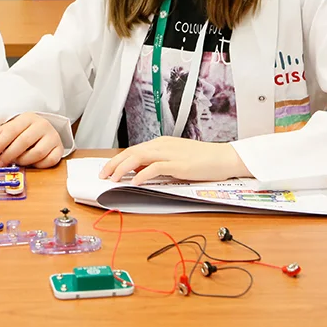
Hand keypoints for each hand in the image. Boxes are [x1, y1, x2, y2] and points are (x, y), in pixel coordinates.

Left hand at [0, 113, 63, 168]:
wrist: (48, 130)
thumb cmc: (27, 130)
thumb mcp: (13, 128)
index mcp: (29, 118)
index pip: (12, 130)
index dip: (0, 144)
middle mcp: (42, 125)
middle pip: (23, 142)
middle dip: (9, 155)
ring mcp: (53, 137)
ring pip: (37, 153)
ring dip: (23, 160)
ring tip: (16, 161)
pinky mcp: (59, 149)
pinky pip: (48, 161)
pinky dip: (38, 165)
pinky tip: (31, 163)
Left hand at [99, 137, 250, 184]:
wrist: (224, 158)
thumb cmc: (203, 160)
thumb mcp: (175, 159)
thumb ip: (157, 163)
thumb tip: (139, 171)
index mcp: (161, 143)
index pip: (133, 150)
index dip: (117, 160)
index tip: (107, 170)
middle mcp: (162, 145)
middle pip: (131, 152)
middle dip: (113, 164)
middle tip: (102, 175)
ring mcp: (170, 153)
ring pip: (138, 157)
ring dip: (122, 169)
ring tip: (112, 179)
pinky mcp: (178, 164)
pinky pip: (155, 168)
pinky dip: (142, 175)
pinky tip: (133, 182)